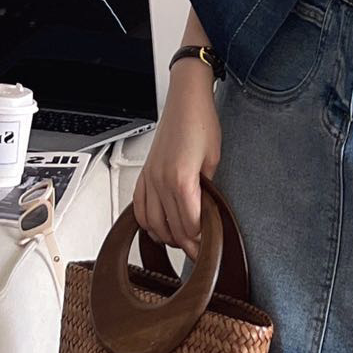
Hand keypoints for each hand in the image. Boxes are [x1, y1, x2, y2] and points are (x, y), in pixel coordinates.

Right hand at [133, 68, 220, 257]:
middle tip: (199, 250)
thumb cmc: (202, 124)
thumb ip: (207, 190)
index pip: (190, 224)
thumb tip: (206, 212)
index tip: (209, 245)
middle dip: (186, 243)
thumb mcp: (214, 160)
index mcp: (181, 180)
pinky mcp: (143, 173)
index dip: (201, 239)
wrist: (185, 102)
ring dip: (166, 236)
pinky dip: (146, 222)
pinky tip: (157, 227)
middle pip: (171, 228)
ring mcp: (149, 178)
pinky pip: (138, 207)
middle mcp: (160, 181)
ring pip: (151, 222)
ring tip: (181, 241)